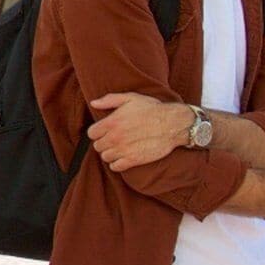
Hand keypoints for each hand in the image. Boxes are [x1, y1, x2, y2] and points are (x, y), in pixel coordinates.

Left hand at [86, 93, 203, 169]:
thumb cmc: (153, 109)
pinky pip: (115, 167)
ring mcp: (124, 150)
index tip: (104, 130)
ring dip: (110, 153)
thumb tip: (94, 103)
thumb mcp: (131, 98)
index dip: (97, 132)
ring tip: (118, 147)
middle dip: (103, 142)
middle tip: (113, 138)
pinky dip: (117, 163)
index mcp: (112, 122)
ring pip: (105, 157)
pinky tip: (123, 156)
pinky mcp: (133, 160)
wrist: (173, 124)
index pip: (91, 133)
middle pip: (97, 146)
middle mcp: (115, 137)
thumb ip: (110, 100)